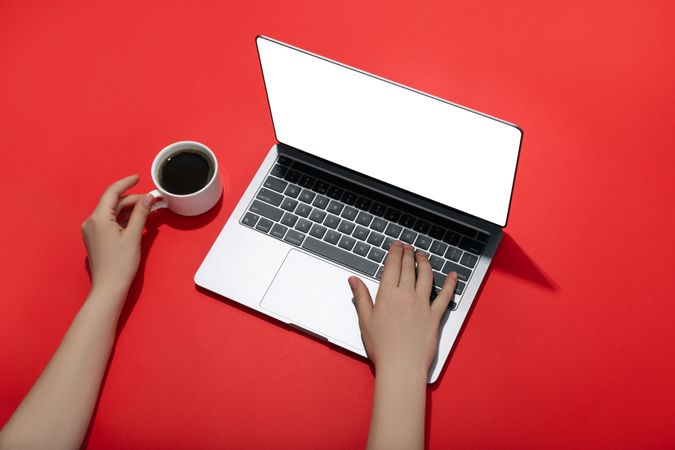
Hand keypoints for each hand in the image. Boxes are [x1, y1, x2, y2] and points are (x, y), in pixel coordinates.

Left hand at [81, 174, 153, 297]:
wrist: (108, 287)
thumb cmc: (120, 264)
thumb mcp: (134, 236)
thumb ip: (141, 214)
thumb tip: (148, 198)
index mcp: (98, 218)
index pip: (112, 193)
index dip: (126, 183)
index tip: (138, 178)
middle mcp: (91, 222)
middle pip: (112, 203)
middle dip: (132, 200)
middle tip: (151, 200)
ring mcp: (92, 231)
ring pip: (112, 213)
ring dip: (129, 210)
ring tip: (147, 210)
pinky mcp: (95, 239)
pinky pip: (109, 222)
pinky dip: (123, 220)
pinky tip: (136, 222)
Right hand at [348, 240, 457, 375]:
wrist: (401, 365)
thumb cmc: (381, 347)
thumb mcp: (365, 320)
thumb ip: (361, 297)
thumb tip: (353, 280)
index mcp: (388, 295)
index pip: (392, 266)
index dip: (395, 253)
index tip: (396, 245)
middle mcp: (407, 295)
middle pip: (409, 268)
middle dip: (408, 254)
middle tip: (408, 247)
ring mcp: (423, 304)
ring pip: (427, 276)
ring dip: (425, 263)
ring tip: (423, 256)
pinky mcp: (435, 315)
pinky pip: (446, 296)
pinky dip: (451, 284)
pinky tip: (453, 275)